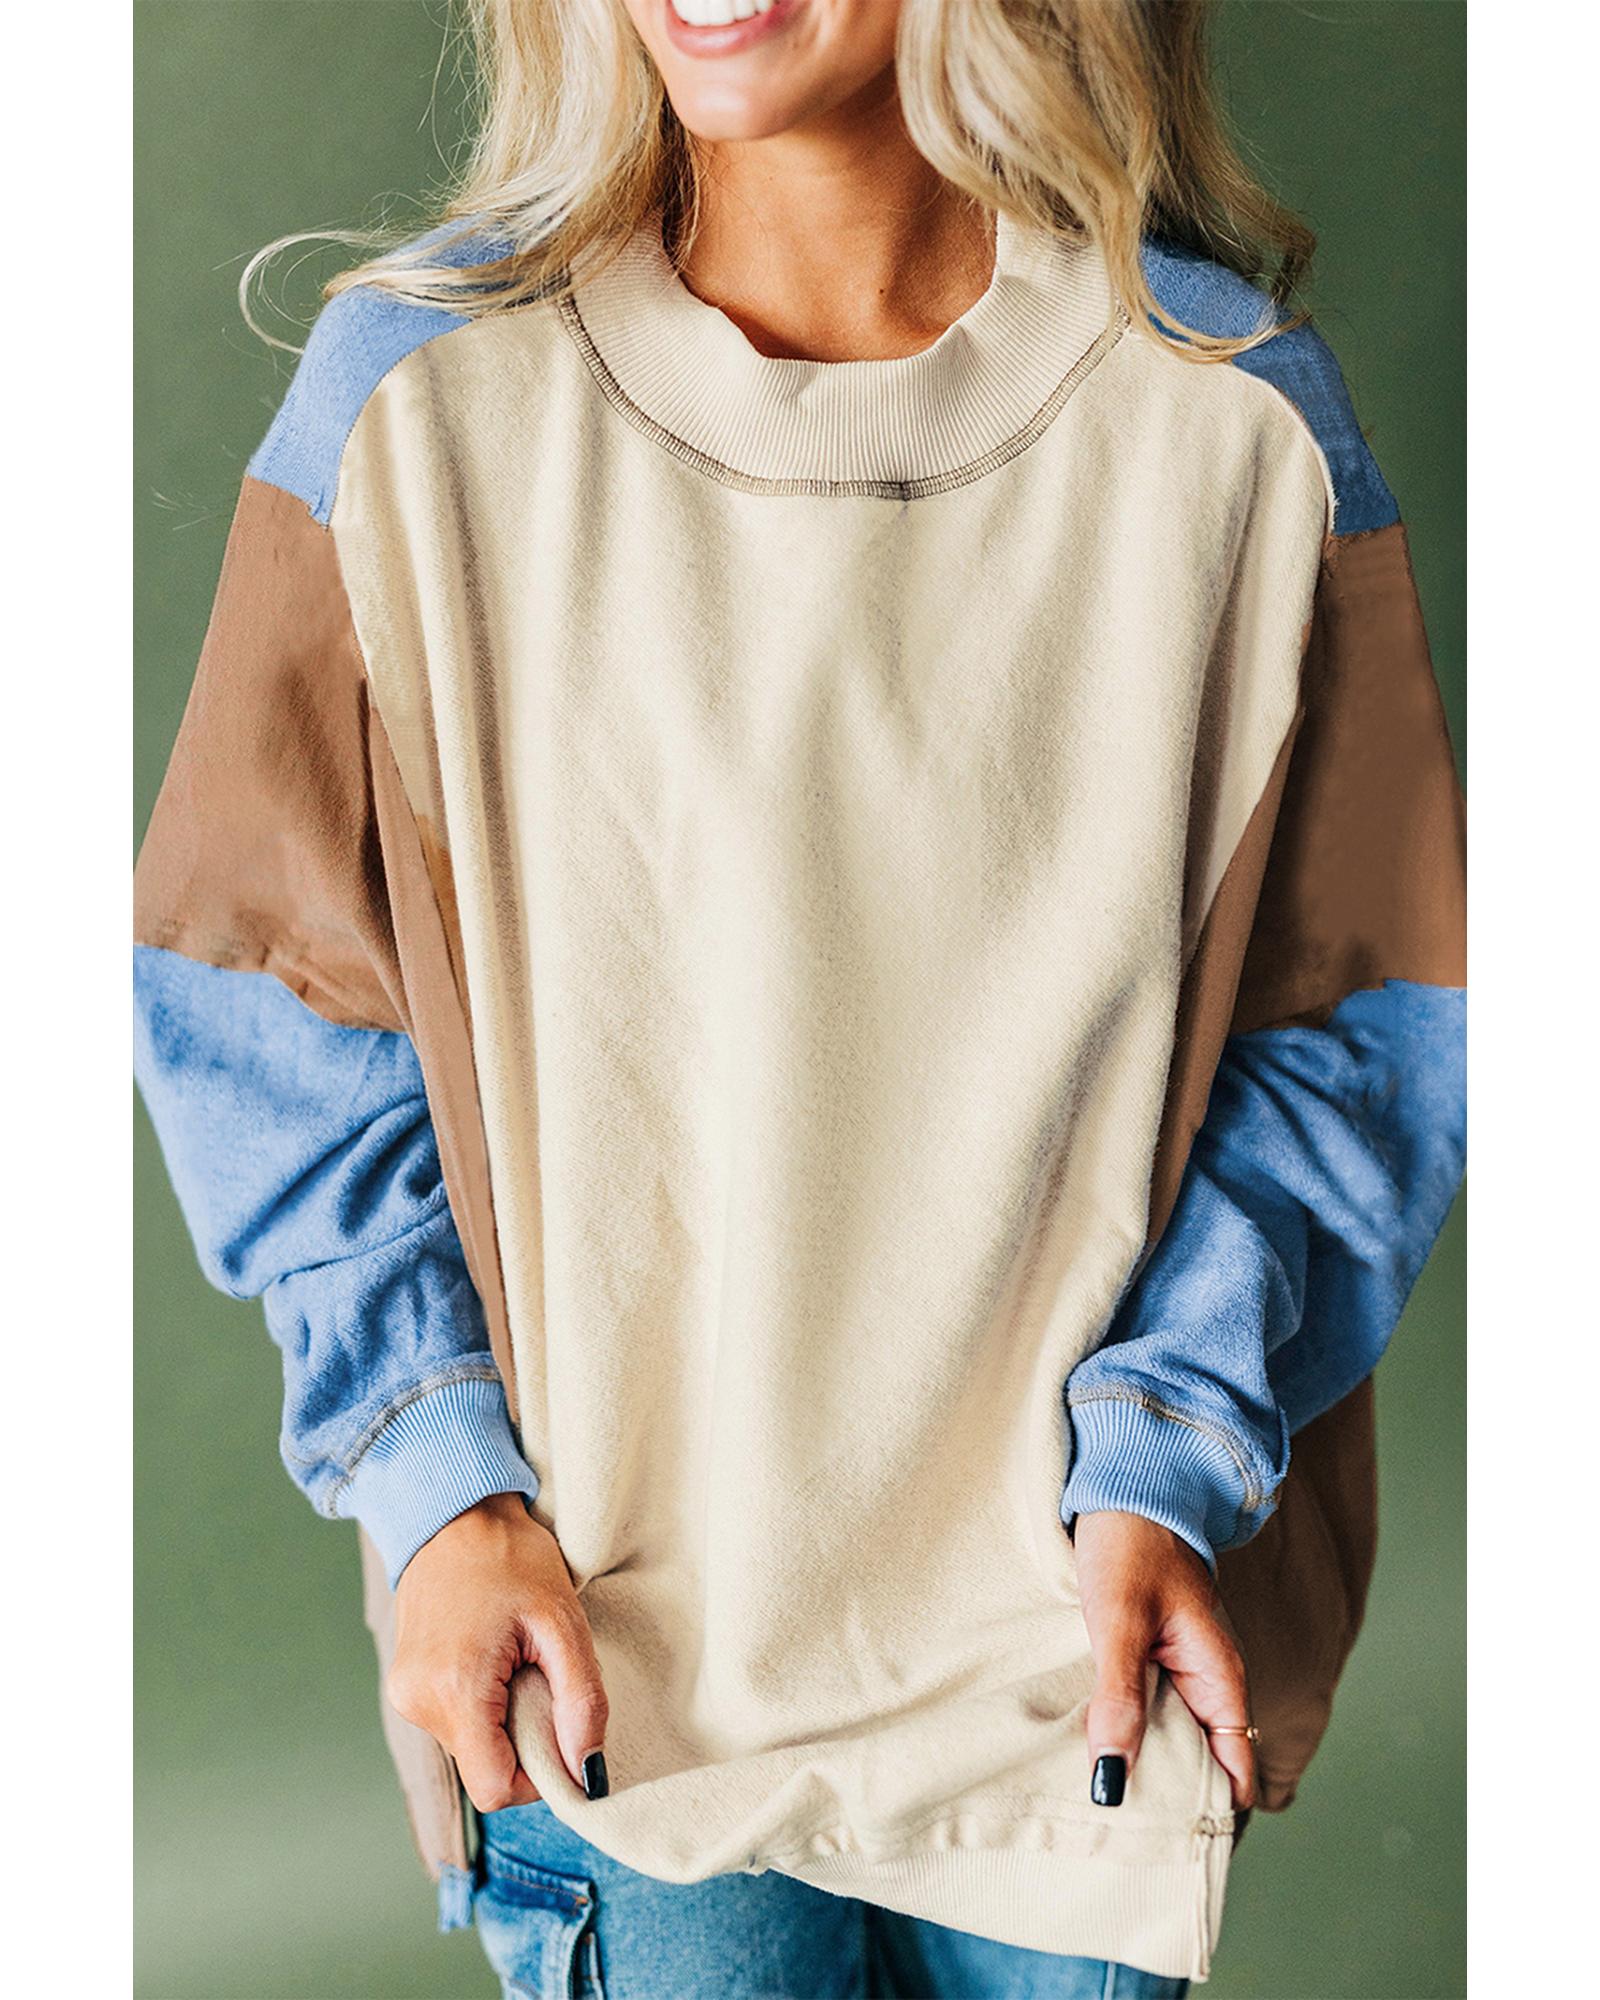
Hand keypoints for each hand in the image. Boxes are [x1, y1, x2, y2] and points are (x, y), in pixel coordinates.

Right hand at [386, 1493, 610, 1812]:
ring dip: (503, 1718)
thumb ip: (581, 1702)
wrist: (455, 1512)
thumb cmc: (511, 1557)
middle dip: (523, 1737)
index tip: (562, 1730)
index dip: (539, 1775)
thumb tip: (588, 1772)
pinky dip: (483, 1704)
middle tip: (540, 1674)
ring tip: (514, 1656)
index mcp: (454, 1691)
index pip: (495, 1790)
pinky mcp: (405, 1685)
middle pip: (484, 1768)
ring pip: (471, 1746)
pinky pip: (455, 1721)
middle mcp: (417, 1703)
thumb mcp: (562, 1623)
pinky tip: (493, 1656)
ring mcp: (404, 1694)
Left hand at [1072, 1510, 1255, 1810]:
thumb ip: (1119, 1699)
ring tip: (1095, 1798)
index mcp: (1218, 1678)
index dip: (1209, 1813)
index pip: (1234, 1770)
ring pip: (1168, 1732)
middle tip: (1117, 1833)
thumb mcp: (1120, 1623)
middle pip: (1200, 1761)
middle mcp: (1205, 1679)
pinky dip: (1122, 1726)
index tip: (1168, 1848)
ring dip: (1140, 1759)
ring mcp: (1177, 1664)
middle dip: (1168, 1795)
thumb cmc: (1130, 1545)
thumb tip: (1112, 1779)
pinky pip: (1144, 1704)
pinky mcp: (1148, 1650)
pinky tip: (1086, 1742)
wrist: (1127, 1482)